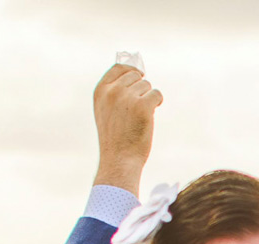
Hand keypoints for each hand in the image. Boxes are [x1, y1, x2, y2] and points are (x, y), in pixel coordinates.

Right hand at [93, 63, 161, 193]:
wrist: (119, 160)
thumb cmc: (115, 138)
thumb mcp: (106, 111)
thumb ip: (114, 92)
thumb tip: (136, 73)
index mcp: (100, 91)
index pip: (119, 67)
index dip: (132, 70)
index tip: (138, 76)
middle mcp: (112, 91)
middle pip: (136, 76)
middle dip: (141, 89)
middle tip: (137, 108)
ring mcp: (127, 97)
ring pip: (147, 86)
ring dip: (148, 99)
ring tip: (139, 117)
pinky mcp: (143, 106)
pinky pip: (157, 94)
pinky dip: (157, 103)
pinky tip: (150, 116)